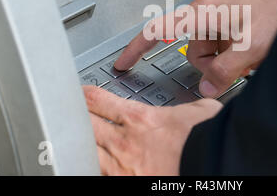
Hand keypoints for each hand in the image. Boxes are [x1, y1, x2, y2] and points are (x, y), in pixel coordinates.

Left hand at [83, 85, 222, 175]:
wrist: (209, 165)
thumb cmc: (205, 142)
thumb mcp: (201, 112)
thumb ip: (190, 105)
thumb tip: (195, 106)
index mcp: (139, 119)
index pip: (96, 99)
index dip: (82, 94)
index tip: (78, 94)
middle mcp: (123, 142)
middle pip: (81, 123)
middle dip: (73, 117)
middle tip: (67, 114)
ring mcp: (118, 166)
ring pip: (82, 150)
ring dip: (76, 143)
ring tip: (70, 140)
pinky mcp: (121, 183)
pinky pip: (94, 172)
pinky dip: (88, 165)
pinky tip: (84, 162)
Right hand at [115, 0, 276, 97]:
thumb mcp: (251, 48)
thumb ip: (224, 72)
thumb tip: (205, 88)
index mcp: (202, 13)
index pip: (157, 31)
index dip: (136, 48)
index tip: (124, 62)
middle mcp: (206, 5)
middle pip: (192, 47)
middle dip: (212, 64)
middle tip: (238, 67)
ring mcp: (220, 4)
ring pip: (210, 41)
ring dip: (227, 54)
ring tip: (253, 52)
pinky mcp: (233, 4)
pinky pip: (223, 31)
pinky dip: (234, 43)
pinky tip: (255, 43)